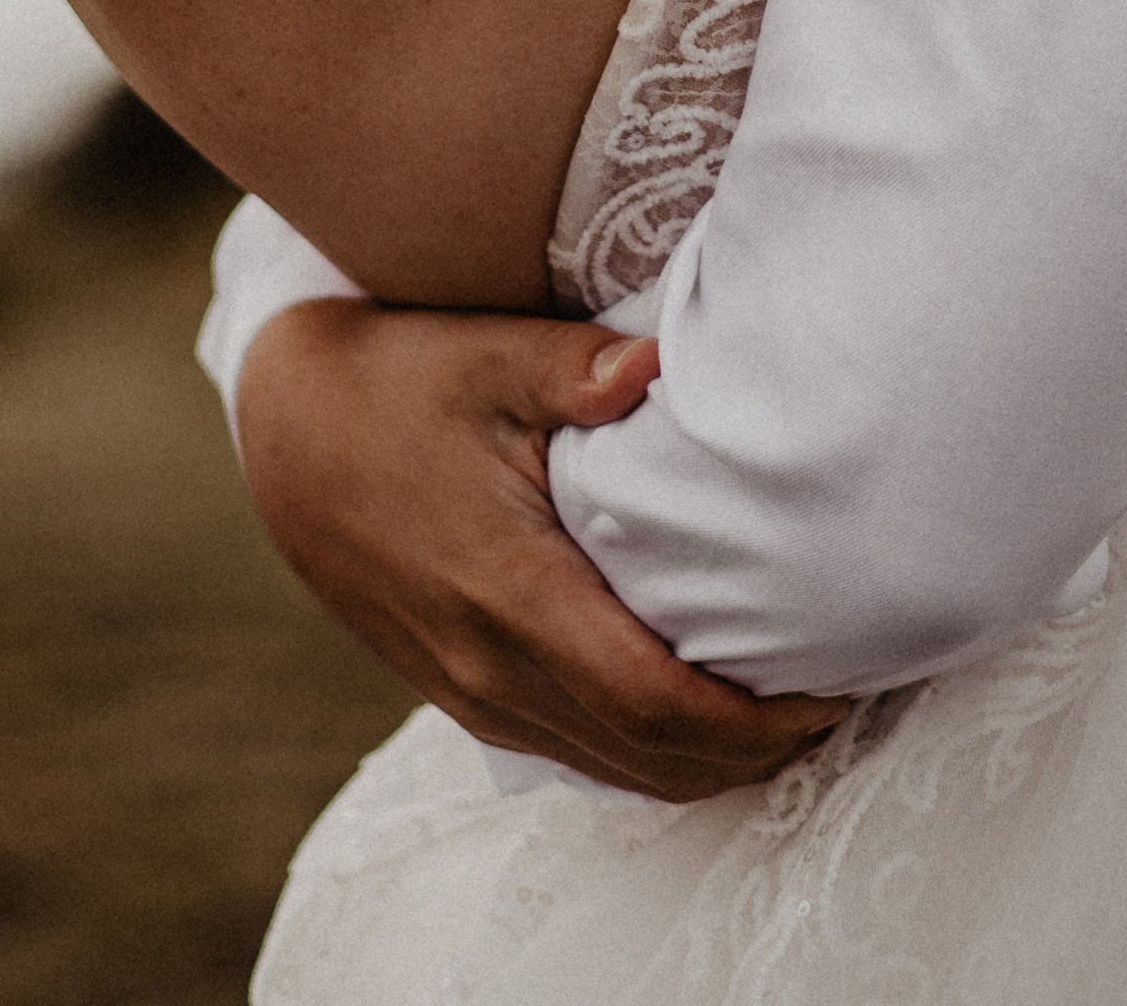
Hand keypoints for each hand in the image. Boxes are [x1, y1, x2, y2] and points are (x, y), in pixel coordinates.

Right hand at [235, 298, 848, 801]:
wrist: (284, 433)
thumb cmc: (391, 381)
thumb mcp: (481, 355)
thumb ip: (574, 368)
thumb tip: (657, 362)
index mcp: (511, 590)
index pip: (657, 703)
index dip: (757, 719)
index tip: (835, 686)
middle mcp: (493, 665)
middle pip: (652, 758)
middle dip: (758, 751)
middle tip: (842, 700)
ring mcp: (474, 691)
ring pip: (616, 770)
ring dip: (710, 762)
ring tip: (790, 712)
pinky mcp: (464, 691)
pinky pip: (577, 751)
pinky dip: (651, 751)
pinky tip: (698, 709)